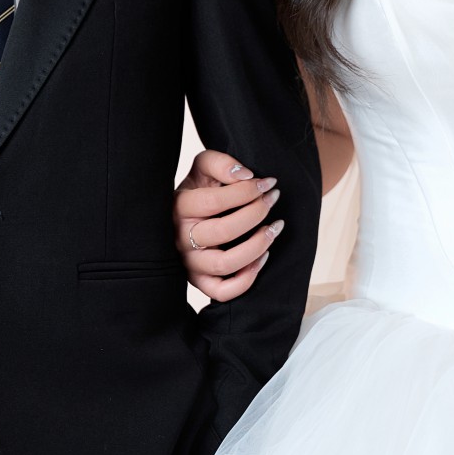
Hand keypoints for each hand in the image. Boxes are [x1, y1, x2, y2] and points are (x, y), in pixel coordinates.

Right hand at [173, 150, 284, 302]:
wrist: (186, 213)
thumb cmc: (199, 190)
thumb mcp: (203, 168)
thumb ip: (220, 163)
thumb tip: (245, 175)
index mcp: (179, 207)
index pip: (214, 201)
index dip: (246, 191)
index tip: (268, 183)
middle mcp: (180, 237)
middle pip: (223, 231)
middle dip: (256, 213)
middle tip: (272, 200)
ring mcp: (189, 262)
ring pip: (225, 264)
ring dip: (257, 246)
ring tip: (274, 228)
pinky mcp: (199, 281)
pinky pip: (222, 291)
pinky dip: (246, 279)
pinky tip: (263, 258)